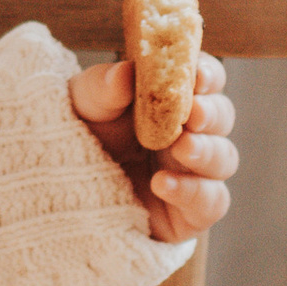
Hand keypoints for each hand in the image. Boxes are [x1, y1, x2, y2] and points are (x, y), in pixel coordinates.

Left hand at [69, 52, 236, 245]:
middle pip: (221, 117)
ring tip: (180, 148)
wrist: (62, 193)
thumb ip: (102, 89)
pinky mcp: (190, 213)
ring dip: (207, 151)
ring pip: (224, 159)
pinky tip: (162, 184)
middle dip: (212, 113)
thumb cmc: (81, 136)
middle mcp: (190, 133)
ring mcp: (193, 173)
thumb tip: (124, 72)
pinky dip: (191, 191)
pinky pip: (210, 202)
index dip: (207, 75)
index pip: (204, 80)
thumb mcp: (83, 106)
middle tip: (193, 114)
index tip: (197, 76)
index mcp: (172, 99)